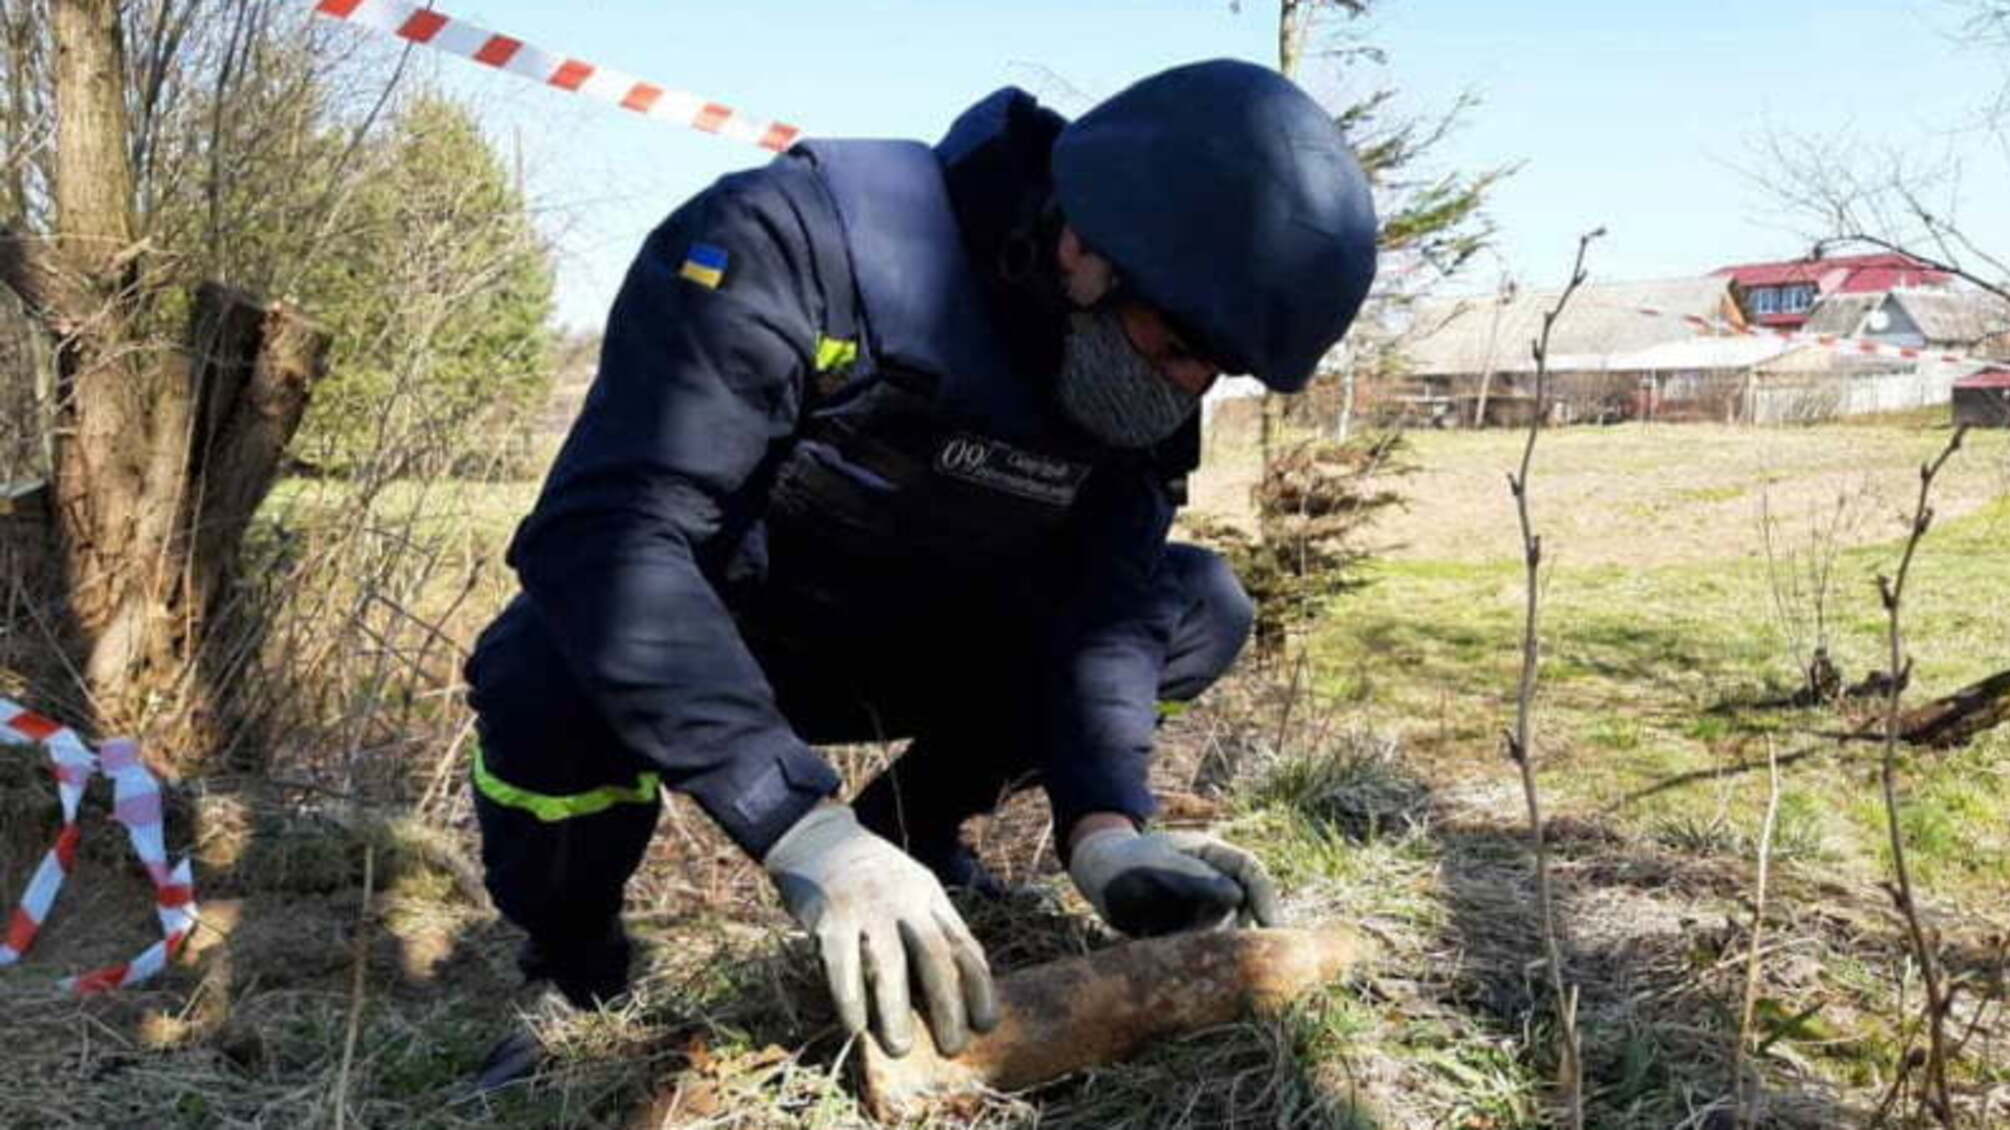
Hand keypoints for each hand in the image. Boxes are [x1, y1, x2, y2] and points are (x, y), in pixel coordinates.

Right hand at [762, 803, 998, 1056]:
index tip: (986, 1024)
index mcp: (929, 894)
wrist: (816, 837)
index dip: (980, 989)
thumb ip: (930, 926)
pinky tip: (856, 1028)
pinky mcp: (829, 919)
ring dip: (896, 1013)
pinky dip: (850, 1002)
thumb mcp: (911, 887)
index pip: (964, 944)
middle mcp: (903, 900)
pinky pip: (843, 969)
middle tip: (952, 1047)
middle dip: (947, 1008)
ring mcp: (865, 908)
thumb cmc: (869, 875)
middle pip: (934, 958)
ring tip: (901, 1047)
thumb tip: (953, 989)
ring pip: (889, 967)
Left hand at [1068, 825, 1280, 937]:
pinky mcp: (1190, 929)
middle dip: (1232, 931)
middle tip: (1205, 947)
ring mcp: (1203, 905)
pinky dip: (1194, 954)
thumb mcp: (1160, 865)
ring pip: (1223, 933)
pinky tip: (1169, 952)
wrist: (1097, 878)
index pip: (1251, 873)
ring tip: (1172, 943)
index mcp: (1212, 854)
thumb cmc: (1126, 862)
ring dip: (1208, 946)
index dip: (1266, 900)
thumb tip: (1237, 896)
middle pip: (1242, 909)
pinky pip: (1203, 946)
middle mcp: (1214, 881)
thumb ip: (1197, 878)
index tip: (1274, 929)